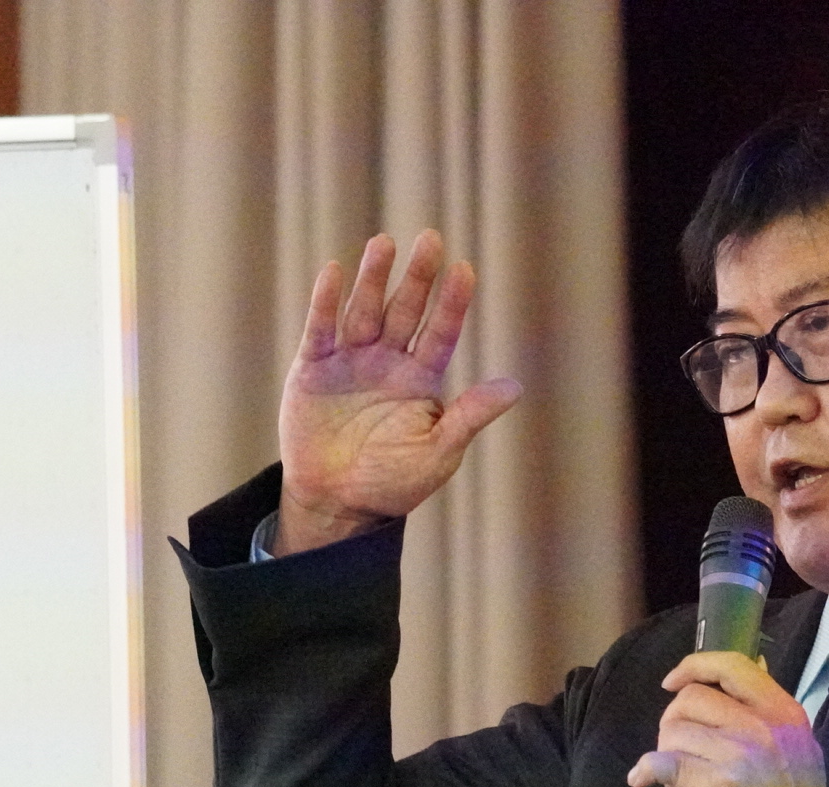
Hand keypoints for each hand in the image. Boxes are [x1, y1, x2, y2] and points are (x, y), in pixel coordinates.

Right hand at [274, 230, 522, 554]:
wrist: (338, 503)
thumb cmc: (394, 480)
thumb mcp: (439, 451)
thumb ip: (470, 416)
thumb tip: (515, 387)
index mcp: (421, 378)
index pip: (442, 333)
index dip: (453, 303)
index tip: (466, 270)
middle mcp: (387, 361)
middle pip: (405, 311)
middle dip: (417, 277)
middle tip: (430, 240)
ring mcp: (350, 362)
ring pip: (364, 311)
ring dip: (374, 280)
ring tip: (385, 244)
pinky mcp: (313, 370)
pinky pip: (320, 331)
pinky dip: (326, 303)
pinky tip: (334, 273)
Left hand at [627, 653, 828, 786]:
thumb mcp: (798, 748)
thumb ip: (771, 713)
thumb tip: (753, 667)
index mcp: (784, 714)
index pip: (732, 666)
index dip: (695, 666)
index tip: (674, 681)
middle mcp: (764, 727)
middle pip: (693, 697)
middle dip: (673, 719)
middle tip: (677, 745)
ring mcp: (740, 755)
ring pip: (675, 730)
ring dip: (664, 749)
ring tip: (676, 774)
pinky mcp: (717, 785)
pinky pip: (665, 763)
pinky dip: (646, 770)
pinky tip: (643, 779)